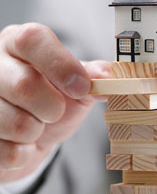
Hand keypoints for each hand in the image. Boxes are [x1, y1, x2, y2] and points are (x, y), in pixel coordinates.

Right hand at [0, 23, 110, 182]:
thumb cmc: (55, 102)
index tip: (82, 87)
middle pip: (25, 85)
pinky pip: (5, 152)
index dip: (61, 64)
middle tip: (56, 111)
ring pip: (15, 123)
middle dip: (53, 107)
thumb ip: (94, 76)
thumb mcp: (78, 85)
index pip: (32, 40)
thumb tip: (109, 75)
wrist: (34, 134)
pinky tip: (21, 143)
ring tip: (35, 125)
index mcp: (19, 45)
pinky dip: (24, 153)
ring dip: (37, 132)